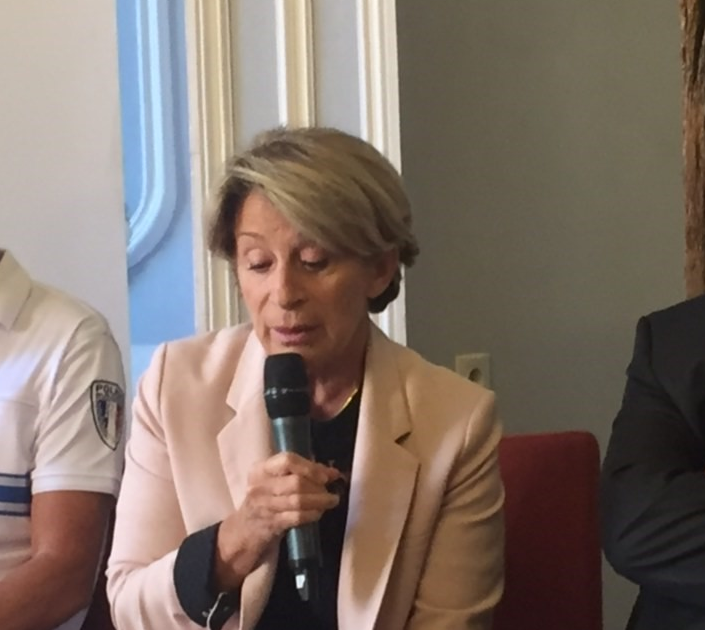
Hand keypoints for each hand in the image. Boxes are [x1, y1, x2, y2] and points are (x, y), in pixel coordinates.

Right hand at [213, 453, 339, 590]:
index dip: (309, 467)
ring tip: (332, 501)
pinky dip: (312, 514)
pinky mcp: (270, 524)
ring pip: (298, 500)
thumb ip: (302, 473)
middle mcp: (260, 485)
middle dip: (318, 486)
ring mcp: (264, 506)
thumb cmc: (265, 499)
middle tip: (331, 491)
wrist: (244, 530)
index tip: (325, 475)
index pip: (287, 460)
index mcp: (261, 469)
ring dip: (320, 501)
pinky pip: (296, 517)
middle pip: (295, 482)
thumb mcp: (276, 481)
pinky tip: (319, 513)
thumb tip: (333, 472)